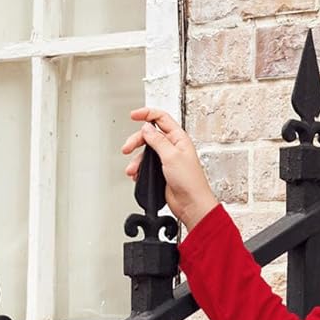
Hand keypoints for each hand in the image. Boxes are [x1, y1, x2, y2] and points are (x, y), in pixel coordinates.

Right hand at [121, 107, 218, 230]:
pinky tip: (137, 174)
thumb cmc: (190, 182)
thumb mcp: (171, 156)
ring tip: (132, 169)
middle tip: (127, 148)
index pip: (161, 118)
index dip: (146, 114)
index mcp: (179, 138)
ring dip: (137, 160)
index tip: (133, 115)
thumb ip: (157, 140)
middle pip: (149, 135)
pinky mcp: (162, 172)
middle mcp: (173, 147)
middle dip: (136, 141)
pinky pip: (147, 166)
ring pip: (146, 152)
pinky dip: (140, 169)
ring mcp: (167, 160)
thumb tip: (147, 127)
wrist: (191, 205)